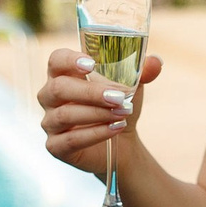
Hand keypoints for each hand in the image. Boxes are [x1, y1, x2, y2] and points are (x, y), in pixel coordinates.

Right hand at [37, 47, 162, 177]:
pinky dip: (95, 134)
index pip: (56, 60)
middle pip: (59, 88)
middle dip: (91, 92)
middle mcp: (50, 97)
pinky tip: (115, 129)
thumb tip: (155, 62)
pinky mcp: (56, 146)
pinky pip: (70, 140)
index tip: (91, 64)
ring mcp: (50, 122)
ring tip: (123, 113)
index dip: (69, 60)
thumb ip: (142, 72)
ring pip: (64, 115)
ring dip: (97, 113)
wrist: (122, 142)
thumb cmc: (118, 105)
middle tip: (119, 97)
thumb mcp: (132, 87)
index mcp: (63, 74)